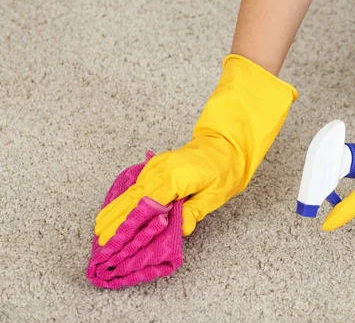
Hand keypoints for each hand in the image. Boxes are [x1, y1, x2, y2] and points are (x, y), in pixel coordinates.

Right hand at [94, 54, 297, 244]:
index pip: (147, 205)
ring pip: (132, 191)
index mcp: (176, 177)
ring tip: (99, 227)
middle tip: (100, 239)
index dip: (130, 224)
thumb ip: (194, 211)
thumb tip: (180, 229)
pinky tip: (115, 210)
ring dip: (116, 210)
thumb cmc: (225, 169)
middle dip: (116, 220)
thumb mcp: (215, 195)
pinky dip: (125, 199)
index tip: (116, 239)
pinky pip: (137, 185)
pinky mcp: (157, 166)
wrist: (226, 144)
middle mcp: (162, 170)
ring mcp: (157, 166)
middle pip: (134, 198)